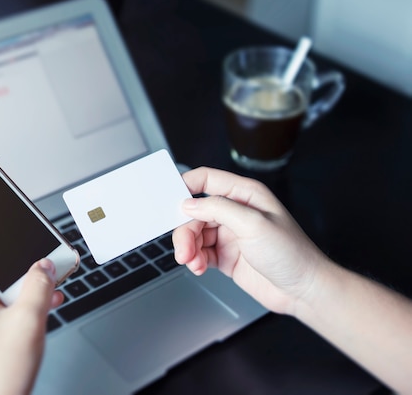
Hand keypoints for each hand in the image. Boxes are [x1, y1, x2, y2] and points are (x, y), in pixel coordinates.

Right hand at [172, 167, 328, 314]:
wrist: (303, 291)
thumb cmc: (291, 253)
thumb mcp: (254, 224)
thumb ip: (218, 209)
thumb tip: (189, 204)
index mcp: (244, 195)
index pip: (207, 180)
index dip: (185, 185)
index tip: (168, 198)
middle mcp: (235, 212)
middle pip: (195, 212)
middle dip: (185, 230)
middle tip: (184, 248)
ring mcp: (229, 234)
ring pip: (194, 234)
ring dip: (188, 248)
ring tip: (193, 262)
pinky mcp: (225, 256)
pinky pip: (199, 253)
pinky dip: (194, 260)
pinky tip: (199, 268)